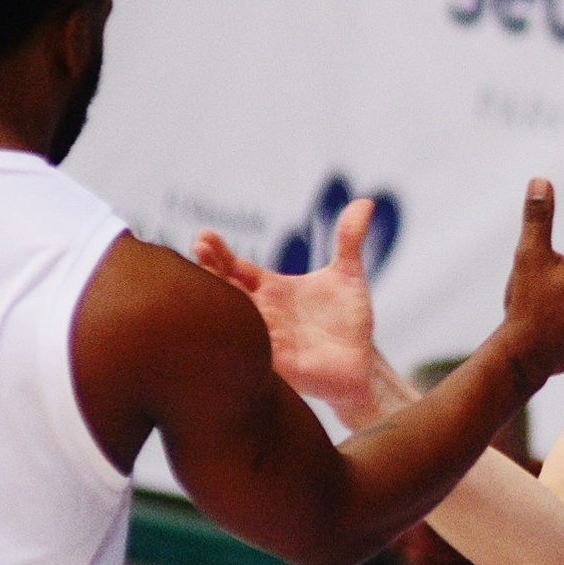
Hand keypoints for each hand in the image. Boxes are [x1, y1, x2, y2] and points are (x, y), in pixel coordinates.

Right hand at [193, 199, 404, 424]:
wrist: (361, 363)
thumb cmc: (348, 320)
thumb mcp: (348, 275)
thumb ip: (349, 239)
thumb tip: (366, 201)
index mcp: (271, 289)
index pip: (236, 267)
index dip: (219, 253)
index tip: (204, 235)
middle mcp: (262, 312)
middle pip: (225, 289)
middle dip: (209, 271)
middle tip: (197, 250)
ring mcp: (265, 337)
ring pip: (233, 318)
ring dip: (218, 303)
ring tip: (201, 282)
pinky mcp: (275, 363)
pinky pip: (251, 349)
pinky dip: (239, 338)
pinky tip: (226, 325)